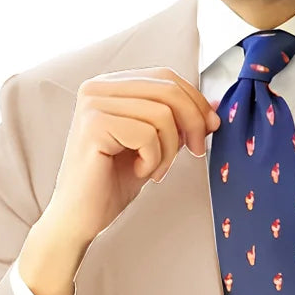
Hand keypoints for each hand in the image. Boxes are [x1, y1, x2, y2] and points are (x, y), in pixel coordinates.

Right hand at [44, 67, 221, 246]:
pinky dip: (153, 160)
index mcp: (110, 86)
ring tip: (155, 170)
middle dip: (193, 123)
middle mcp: (97, 87)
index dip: (196, 100)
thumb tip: (214, 106)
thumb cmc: (112, 184)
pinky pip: (147, 135)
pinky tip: (138, 172)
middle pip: (168, 89)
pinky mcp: (93, 125)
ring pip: (162, 114)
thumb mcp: (154, 147)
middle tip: (196, 152)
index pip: (166, 76)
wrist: (80, 217)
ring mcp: (93, 104)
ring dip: (169, 150)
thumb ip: (178, 122)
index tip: (210, 128)